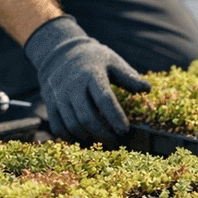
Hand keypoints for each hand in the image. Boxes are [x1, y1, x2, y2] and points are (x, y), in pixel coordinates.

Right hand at [23, 15, 150, 142]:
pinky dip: (71, 138)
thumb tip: (148, 89)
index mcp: (92, 74)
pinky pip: (58, 127)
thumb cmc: (94, 59)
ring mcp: (58, 95)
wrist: (61, 53)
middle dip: (102, 134)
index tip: (125, 131)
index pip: (104, 98)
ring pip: (71, 125)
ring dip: (88, 138)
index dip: (115, 117)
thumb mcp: (113, 62)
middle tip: (116, 143)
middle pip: (86, 116)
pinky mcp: (49, 103)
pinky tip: (85, 141)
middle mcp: (73, 86)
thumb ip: (129, 77)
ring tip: (103, 144)